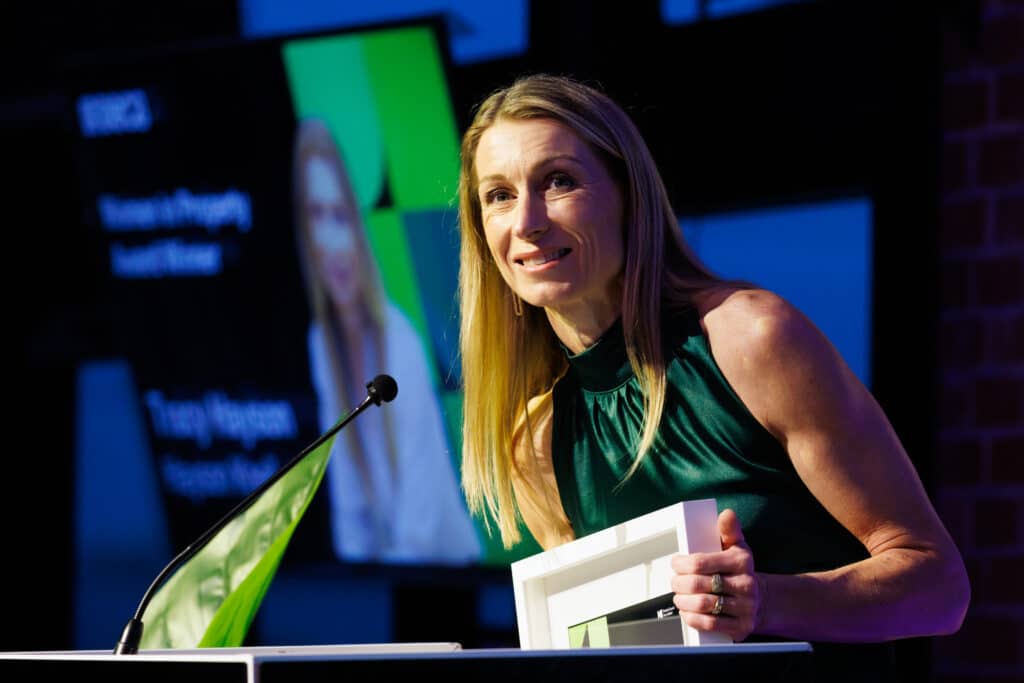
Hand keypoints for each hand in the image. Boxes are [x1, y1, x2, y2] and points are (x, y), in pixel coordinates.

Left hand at [669, 508, 761, 640]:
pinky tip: (687, 612)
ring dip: (683, 601)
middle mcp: (745, 584)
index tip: (676, 563)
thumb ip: (729, 530)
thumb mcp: (738, 546)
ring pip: (703, 605)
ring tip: (679, 597)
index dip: (681, 564)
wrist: (764, 600)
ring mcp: (745, 607)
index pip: (701, 562)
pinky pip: (710, 624)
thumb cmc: (742, 570)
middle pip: (698, 585)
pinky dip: (692, 618)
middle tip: (675, 582)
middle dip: (679, 583)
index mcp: (741, 561)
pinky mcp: (741, 626)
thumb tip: (726, 514)